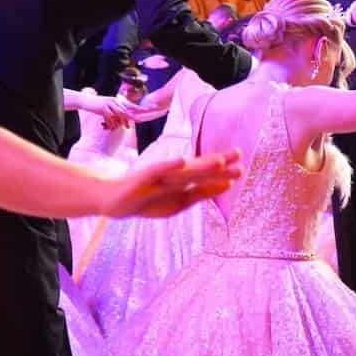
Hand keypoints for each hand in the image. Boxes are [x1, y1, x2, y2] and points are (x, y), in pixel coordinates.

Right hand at [95, 93, 146, 129]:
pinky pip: (110, 117)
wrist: (86, 101)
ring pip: (119, 115)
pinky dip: (110, 123)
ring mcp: (110, 103)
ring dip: (119, 123)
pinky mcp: (103, 107)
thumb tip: (125, 123)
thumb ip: (117, 114)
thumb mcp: (109, 108)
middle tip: (128, 127)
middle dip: (128, 120)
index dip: (140, 108)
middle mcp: (116, 101)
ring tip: (119, 129)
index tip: (149, 110)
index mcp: (119, 101)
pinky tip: (108, 127)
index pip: (131, 105)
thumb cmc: (98, 105)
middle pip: (126, 111)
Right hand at [104, 152, 242, 217]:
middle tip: (239, 154)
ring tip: (219, 160)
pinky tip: (182, 161)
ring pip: (183, 171)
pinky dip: (170, 166)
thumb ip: (201, 193)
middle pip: (198, 169)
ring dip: (201, 165)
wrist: (113, 200)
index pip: (205, 173)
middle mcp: (172, 176)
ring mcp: (158, 177)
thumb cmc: (148, 199)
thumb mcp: (179, 201)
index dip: (223, 169)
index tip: (242, 163)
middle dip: (218, 163)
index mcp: (182, 180)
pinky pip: (158, 171)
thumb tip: (227, 186)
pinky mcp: (143, 179)